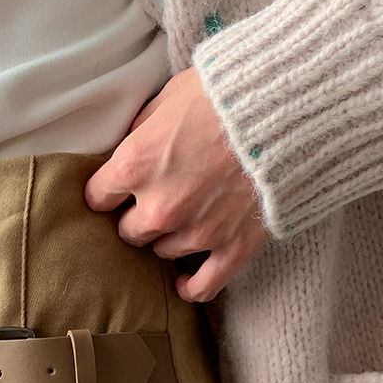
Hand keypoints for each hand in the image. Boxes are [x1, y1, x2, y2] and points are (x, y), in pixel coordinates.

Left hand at [83, 66, 268, 298]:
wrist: (285, 112)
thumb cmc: (225, 96)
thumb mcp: (170, 96)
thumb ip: (143, 128)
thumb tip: (132, 144)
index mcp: (135, 165)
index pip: (97, 197)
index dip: (107, 191)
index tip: (117, 190)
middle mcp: (159, 206)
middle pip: (129, 231)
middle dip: (138, 216)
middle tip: (156, 201)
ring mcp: (196, 232)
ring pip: (163, 253)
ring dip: (170, 238)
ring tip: (185, 221)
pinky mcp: (232, 248)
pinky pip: (201, 286)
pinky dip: (190, 286)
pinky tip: (184, 280)